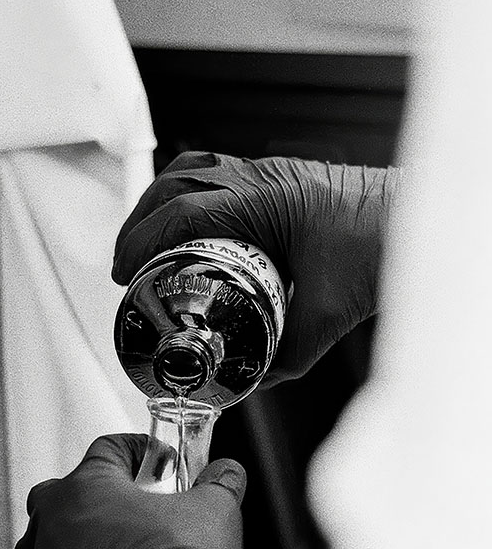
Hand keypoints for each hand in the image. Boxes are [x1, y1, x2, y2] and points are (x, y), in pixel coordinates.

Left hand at [14, 433, 246, 548]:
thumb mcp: (215, 511)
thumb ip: (219, 484)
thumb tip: (227, 472)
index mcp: (84, 491)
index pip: (106, 450)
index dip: (138, 450)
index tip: (161, 460)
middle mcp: (51, 532)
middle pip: (58, 498)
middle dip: (91, 498)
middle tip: (131, 508)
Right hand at [113, 152, 399, 380]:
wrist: (422, 217)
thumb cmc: (385, 244)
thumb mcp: (328, 313)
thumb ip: (288, 353)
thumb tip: (258, 378)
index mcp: (263, 200)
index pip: (180, 212)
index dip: (141, 240)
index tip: (126, 271)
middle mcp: (262, 178)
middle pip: (177, 181)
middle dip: (142, 219)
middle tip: (129, 260)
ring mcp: (273, 174)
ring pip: (198, 170)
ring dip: (166, 202)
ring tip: (152, 239)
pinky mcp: (285, 180)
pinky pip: (224, 176)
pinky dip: (198, 197)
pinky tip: (200, 228)